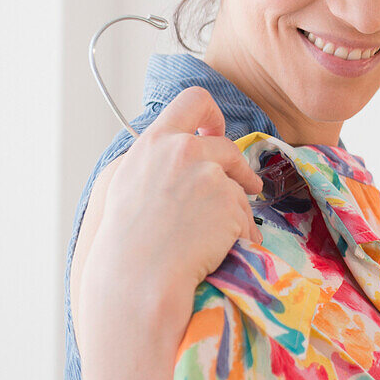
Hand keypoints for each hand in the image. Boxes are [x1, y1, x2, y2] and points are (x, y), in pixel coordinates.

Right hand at [82, 85, 264, 324]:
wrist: (138, 279)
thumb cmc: (129, 242)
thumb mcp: (132, 184)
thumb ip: (162, 160)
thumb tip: (198, 147)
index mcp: (155, 142)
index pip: (192, 100)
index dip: (212, 114)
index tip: (216, 133)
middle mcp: (183, 151)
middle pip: (227, 147)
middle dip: (239, 170)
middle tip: (250, 186)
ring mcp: (209, 175)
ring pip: (238, 188)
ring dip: (237, 211)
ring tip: (212, 240)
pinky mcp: (230, 201)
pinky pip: (247, 217)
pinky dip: (241, 234)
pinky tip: (219, 251)